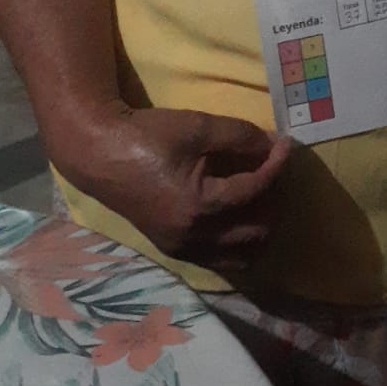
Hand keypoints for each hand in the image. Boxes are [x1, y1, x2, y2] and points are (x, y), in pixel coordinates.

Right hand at [72, 105, 291, 280]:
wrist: (100, 154)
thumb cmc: (146, 136)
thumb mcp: (197, 126)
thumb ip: (239, 136)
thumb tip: (272, 145)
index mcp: (199, 206)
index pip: (255, 190)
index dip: (277, 165)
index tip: (286, 144)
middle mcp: (193, 237)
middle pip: (258, 231)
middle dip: (274, 199)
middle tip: (272, 170)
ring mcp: (183, 248)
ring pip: (242, 257)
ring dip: (260, 227)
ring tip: (260, 195)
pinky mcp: (175, 249)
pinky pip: (221, 259)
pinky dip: (239, 242)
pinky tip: (239, 214)